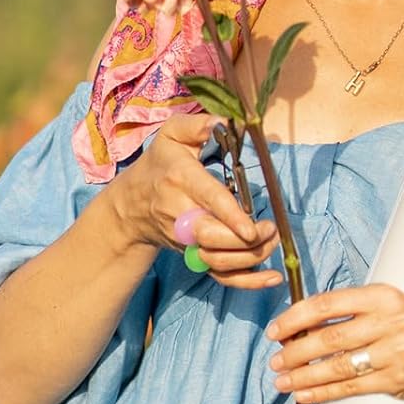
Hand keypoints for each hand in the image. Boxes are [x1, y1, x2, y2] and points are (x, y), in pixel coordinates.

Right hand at [110, 113, 281, 289]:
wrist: (132, 205)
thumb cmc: (160, 165)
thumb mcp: (172, 136)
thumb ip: (197, 126)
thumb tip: (224, 121)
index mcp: (181, 179)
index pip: (208, 199)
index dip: (230, 216)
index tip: (252, 227)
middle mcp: (181, 213)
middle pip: (212, 237)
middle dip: (245, 241)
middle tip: (270, 228)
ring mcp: (186, 240)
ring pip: (217, 260)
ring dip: (250, 259)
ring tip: (272, 241)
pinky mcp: (193, 256)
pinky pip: (219, 276)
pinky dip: (246, 282)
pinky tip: (271, 278)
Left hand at [265, 284, 403, 402]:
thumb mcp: (386, 305)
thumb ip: (348, 312)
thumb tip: (297, 327)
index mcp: (383, 296)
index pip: (328, 305)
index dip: (295, 318)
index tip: (276, 331)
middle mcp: (392, 322)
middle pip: (329, 338)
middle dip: (295, 352)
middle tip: (276, 360)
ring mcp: (396, 353)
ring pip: (337, 367)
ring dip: (304, 375)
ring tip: (282, 380)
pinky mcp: (397, 380)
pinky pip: (351, 388)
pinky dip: (322, 392)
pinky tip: (303, 394)